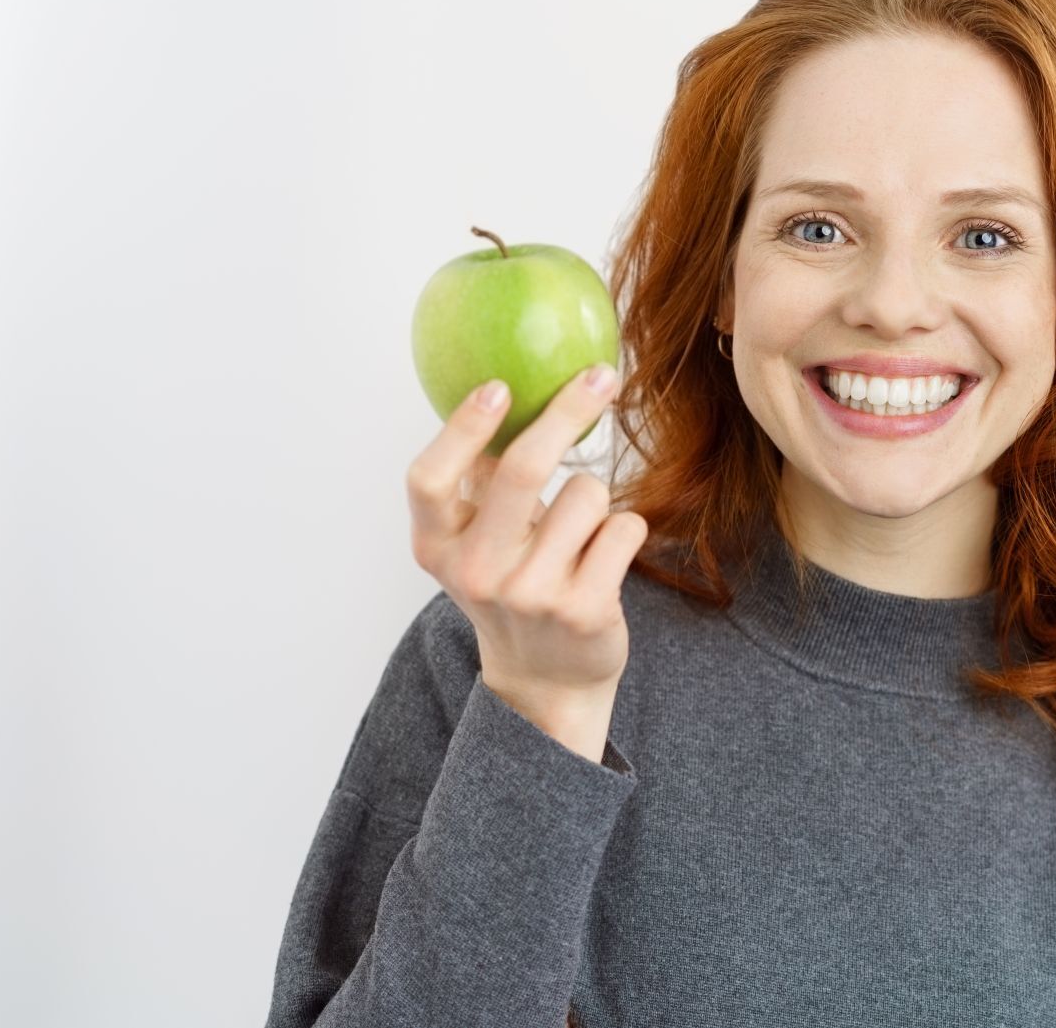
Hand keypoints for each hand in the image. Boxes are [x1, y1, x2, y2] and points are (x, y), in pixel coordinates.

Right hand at [405, 363, 645, 722]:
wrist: (545, 679)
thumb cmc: (511, 584)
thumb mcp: (475, 542)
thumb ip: (478, 480)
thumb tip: (502, 387)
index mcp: (437, 548)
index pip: (430, 479)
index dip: (462, 429)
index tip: (498, 387)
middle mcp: (477, 572)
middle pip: (521, 469)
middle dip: (567, 411)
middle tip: (599, 376)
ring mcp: (531, 594)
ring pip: (587, 492)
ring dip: (595, 499)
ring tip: (579, 535)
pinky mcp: (584, 609)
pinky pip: (624, 528)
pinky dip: (624, 531)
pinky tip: (604, 560)